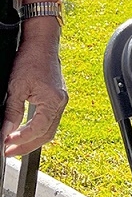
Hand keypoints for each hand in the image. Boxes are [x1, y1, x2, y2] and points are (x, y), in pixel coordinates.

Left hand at [2, 17, 67, 156]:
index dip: (21, 140)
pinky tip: (24, 132)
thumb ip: (12, 112)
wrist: (42, 45)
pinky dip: (37, 130)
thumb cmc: (32, 60)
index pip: (37, 129)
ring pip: (49, 130)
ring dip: (32, 140)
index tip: (6, 144)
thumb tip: (5, 132)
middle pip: (46, 134)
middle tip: (8, 151)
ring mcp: (60, 101)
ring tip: (14, 145)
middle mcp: (60, 103)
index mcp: (53, 100)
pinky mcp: (56, 99)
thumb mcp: (16, 88)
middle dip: (27, 146)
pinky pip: (49, 121)